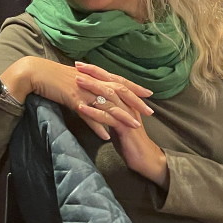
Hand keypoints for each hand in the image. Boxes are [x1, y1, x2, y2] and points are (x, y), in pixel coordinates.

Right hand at [1, 57, 153, 141]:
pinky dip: (97, 125)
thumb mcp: (76, 79)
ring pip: (107, 104)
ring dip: (121, 116)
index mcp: (94, 76)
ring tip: (134, 127)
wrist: (35, 72)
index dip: (135, 87)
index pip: (119, 81)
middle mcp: (92, 81)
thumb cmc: (54, 76)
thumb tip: (99, 94)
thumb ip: (90, 86)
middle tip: (150, 113)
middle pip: (119, 91)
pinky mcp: (73, 99)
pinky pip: (88, 114)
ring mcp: (83, 90)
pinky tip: (106, 136)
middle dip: (136, 102)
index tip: (149, 94)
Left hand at [72, 61, 169, 187]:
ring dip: (92, 89)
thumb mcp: (120, 123)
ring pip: (109, 97)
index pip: (112, 81)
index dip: (97, 72)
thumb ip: (111, 112)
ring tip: (77, 81)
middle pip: (111, 84)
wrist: (145, 158)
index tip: (81, 65)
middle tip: (77, 67)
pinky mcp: (125, 128)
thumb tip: (98, 104)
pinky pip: (108, 117)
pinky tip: (80, 108)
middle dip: (94, 75)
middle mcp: (129, 105)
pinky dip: (93, 112)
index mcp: (127, 102)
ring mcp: (128, 115)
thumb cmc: (130, 142)